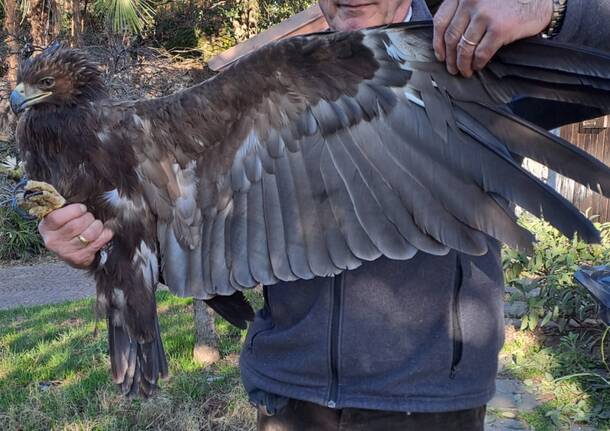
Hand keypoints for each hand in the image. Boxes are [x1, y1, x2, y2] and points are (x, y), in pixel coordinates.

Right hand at [39, 204, 112, 267]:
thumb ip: (64, 207)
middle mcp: (52, 241)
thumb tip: (79, 192)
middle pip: (76, 225)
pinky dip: (105, 234)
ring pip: (89, 234)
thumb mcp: (60, 217)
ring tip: (96, 224)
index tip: (82, 208)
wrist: (71, 252)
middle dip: (88, 217)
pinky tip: (104, 232)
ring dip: (97, 226)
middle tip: (90, 217)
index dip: (74, 211)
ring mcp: (65, 252)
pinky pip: (98, 243)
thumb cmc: (67, 228)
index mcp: (45, 227)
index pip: (57, 218)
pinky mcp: (78, 259)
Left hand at [433, 0, 553, 76]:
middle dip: (450, 58)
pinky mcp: (499, 29)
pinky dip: (478, 63)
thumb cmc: (510, 0)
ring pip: (464, 48)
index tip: (440, 55)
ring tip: (464, 71)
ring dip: (462, 64)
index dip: (437, 43)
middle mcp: (471, 2)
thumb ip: (465, 10)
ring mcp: (484, 15)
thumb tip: (448, 39)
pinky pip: (481, 53)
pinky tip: (479, 66)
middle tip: (452, 68)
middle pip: (451, 37)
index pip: (441, 21)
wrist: (540, 0)